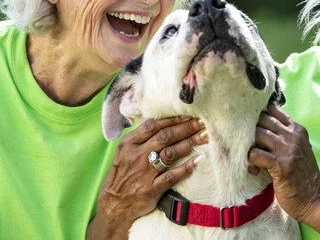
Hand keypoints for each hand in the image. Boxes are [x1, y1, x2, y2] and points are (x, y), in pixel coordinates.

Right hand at [88, 116, 206, 238]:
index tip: (188, 113)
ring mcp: (144, 173)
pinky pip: (172, 176)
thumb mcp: (124, 153)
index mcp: (128, 144)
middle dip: (186, 127)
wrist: (114, 205)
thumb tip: (162, 122)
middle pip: (165, 137)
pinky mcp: (152, 189)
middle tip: (202, 121)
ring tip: (205, 136)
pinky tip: (198, 160)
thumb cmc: (122, 175)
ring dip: (190, 143)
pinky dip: (186, 167)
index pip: (153, 126)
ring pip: (171, 153)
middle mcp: (136, 156)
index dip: (172, 119)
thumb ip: (140, 138)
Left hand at [248, 104, 319, 223]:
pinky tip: (255, 170)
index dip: (258, 116)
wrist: (315, 199)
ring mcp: (287, 149)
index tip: (252, 127)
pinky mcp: (280, 164)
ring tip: (253, 160)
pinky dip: (251, 161)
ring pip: (257, 134)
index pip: (272, 110)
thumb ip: (284, 135)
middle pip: (261, 120)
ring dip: (249, 147)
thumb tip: (260, 125)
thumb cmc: (302, 175)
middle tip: (249, 145)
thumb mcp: (298, 149)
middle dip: (250, 131)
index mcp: (297, 129)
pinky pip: (255, 154)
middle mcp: (293, 136)